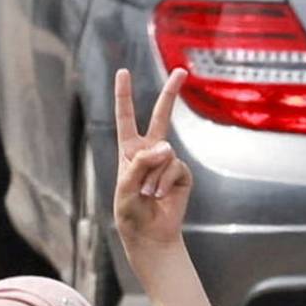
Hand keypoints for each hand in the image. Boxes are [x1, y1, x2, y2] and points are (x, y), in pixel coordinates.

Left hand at [111, 67, 191, 256]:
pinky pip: (176, 169)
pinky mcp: (182, 174)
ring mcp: (168, 161)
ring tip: (147, 194)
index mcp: (128, 149)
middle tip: (181, 71)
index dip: (124, 95)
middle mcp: (150, 151)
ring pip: (165, 154)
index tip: (123, 72)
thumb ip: (140, 163)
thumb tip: (166, 147)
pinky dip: (165, 183)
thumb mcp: (124, 186)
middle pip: (161, 116)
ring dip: (153, 177)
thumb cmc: (130, 210)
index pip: (126, 117)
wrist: (149, 234)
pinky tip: (160, 196)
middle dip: (171, 93)